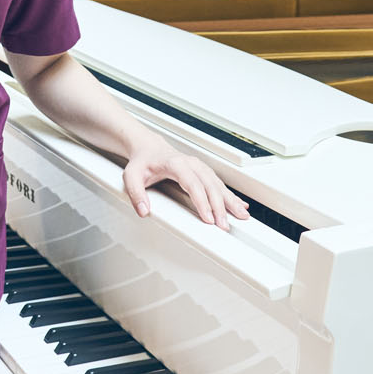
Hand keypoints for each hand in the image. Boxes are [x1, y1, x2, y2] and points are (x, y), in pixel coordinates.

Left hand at [121, 134, 250, 230]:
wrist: (149, 148)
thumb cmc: (142, 162)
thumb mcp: (131, 175)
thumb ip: (135, 193)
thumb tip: (143, 209)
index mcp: (175, 164)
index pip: (192, 184)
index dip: (202, 202)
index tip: (207, 218)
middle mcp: (190, 164)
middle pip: (209, 186)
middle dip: (219, 206)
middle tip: (224, 225)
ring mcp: (198, 167)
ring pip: (218, 184)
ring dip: (230, 200)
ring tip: (241, 215)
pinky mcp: (202, 171)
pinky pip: (219, 183)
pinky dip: (230, 194)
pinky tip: (239, 204)